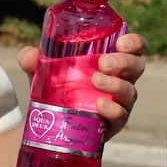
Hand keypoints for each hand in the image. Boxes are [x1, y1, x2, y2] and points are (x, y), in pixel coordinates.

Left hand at [16, 31, 146, 142]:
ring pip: (130, 92)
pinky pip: (120, 117)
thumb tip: (29, 55)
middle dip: (124, 62)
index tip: (121, 42)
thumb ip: (33, 60)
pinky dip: (112, 110)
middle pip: (137, 67)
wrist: (48, 124)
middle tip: (103, 62)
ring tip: (96, 80)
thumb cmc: (55, 88)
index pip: (134, 48)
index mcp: (111, 62)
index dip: (134, 43)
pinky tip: (99, 105)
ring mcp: (119, 104)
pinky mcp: (113, 124)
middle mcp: (120, 81)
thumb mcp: (42, 72)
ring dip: (116, 84)